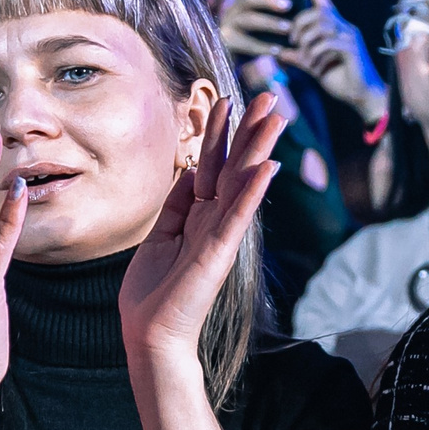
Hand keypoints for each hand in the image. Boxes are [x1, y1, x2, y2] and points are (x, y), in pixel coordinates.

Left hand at [119, 91, 285, 366]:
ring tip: (277, 118)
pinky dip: (252, 191)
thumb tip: (187, 172)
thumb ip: (176, 205)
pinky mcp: (218, 253)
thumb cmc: (153, 291)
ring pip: (241, 183)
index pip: (212, 165)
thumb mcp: (160, 235)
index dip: (219, 132)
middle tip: (270, 96)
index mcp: (197, 215)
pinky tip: (268, 167)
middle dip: (251, 129)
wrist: (151, 334)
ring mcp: (219, 235)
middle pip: (234, 165)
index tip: (226, 99)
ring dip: (260, 149)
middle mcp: (214, 220)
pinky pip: (237, 216)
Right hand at [207, 0, 296, 58]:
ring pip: (249, 20)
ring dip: (270, 23)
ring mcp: (228, 25)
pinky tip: (279, 49)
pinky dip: (264, 47)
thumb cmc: (266, 36)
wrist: (249, 66)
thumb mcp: (268, 17)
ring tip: (289, 28)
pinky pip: (248, 44)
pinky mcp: (229, 44)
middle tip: (288, 5)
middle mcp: (231, 9)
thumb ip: (280, 0)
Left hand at [283, 0, 387, 116]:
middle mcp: (346, 29)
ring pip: (323, 25)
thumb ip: (299, 57)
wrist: (363, 97)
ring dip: (307, 39)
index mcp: (338, 29)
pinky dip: (315, 53)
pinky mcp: (352, 50)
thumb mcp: (315, 66)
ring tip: (303, 54)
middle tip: (292, 40)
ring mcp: (350, 38)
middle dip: (301, 23)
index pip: (326, 5)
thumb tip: (280, 53)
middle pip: (320, 12)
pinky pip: (328, 43)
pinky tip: (313, 65)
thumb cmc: (342, 81)